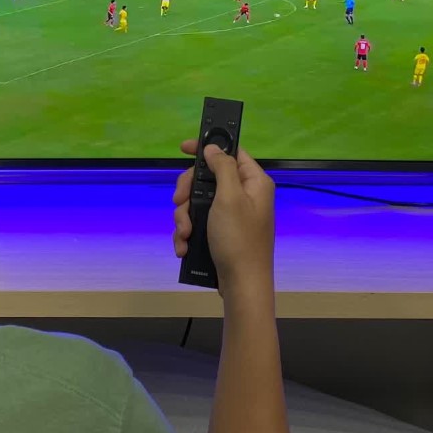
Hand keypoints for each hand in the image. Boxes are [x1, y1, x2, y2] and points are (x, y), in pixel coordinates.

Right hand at [173, 140, 275, 296]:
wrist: (242, 284)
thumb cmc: (238, 239)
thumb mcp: (230, 198)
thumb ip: (222, 167)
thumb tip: (213, 148)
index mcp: (253, 182)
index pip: (231, 152)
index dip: (207, 148)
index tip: (183, 149)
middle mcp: (244, 195)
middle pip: (207, 178)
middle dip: (188, 192)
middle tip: (179, 202)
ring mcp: (232, 215)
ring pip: (198, 202)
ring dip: (185, 217)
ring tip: (184, 234)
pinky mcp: (221, 232)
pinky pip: (199, 222)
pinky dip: (188, 232)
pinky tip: (184, 245)